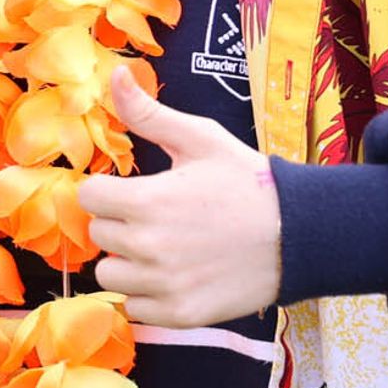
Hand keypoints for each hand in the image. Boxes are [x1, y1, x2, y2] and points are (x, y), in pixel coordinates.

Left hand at [76, 68, 281, 327]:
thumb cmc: (246, 183)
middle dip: (119, 222)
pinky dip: (147, 295)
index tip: (130, 191)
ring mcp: (164, 285)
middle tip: (155, 217)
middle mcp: (148, 248)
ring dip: (128, 261)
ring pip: (111, 274)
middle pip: (99, 234)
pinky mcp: (180, 314)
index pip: (88, 197)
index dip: (107, 190)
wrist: (299, 235)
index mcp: (145, 202)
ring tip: (161, 248)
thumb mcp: (200, 139)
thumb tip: (114, 73)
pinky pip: (135, 307)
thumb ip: (148, 112)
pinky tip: (172, 275)